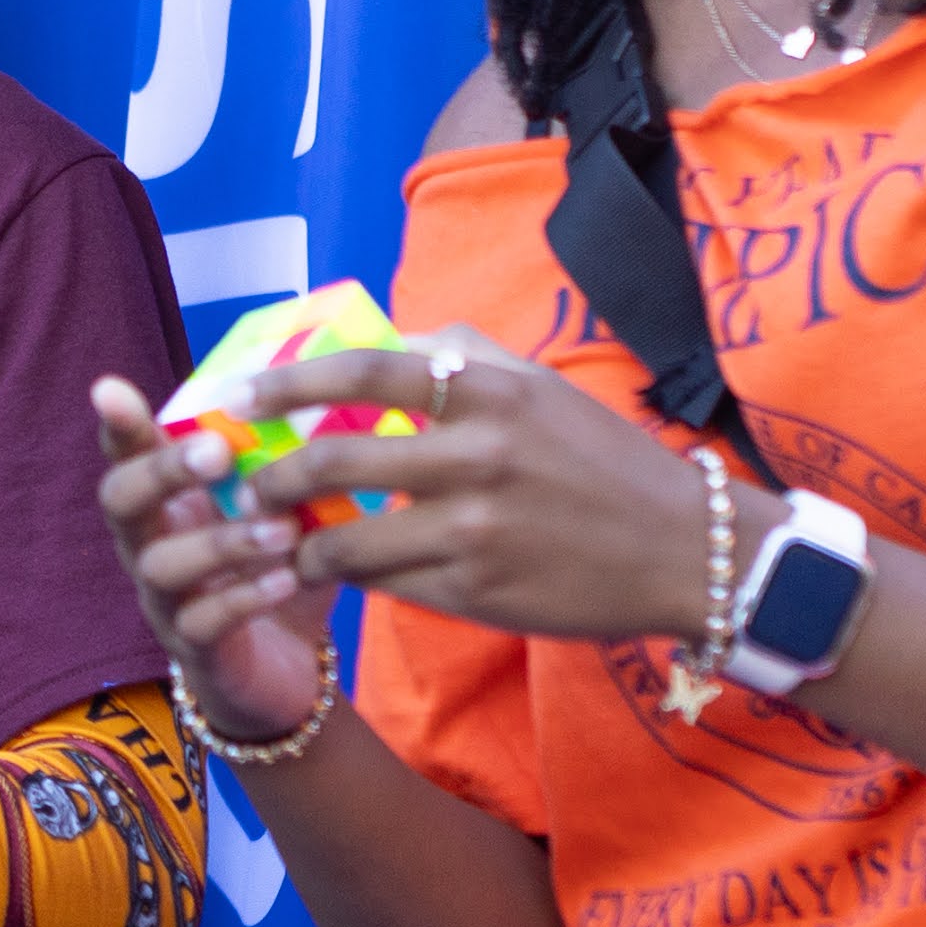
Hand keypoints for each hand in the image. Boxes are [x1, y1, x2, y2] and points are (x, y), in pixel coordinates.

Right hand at [93, 376, 341, 747]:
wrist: (286, 673)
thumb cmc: (279, 572)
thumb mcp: (290, 509)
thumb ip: (297, 464)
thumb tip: (339, 396)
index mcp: (167, 502)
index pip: (127, 454)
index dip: (117, 424)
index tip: (110, 387)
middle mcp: (150, 546)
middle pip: (120, 502)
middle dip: (161, 471)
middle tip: (217, 452)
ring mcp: (166, 601)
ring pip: (160, 566)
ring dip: (221, 541)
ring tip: (283, 530)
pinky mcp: (197, 652)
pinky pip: (203, 623)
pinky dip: (244, 598)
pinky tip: (286, 580)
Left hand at [244, 331, 769, 646]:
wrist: (685, 550)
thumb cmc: (604, 462)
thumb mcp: (541, 387)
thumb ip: (464, 354)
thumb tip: (388, 336)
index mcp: (490, 392)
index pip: (366, 371)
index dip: (289, 381)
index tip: (240, 393)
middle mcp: (478, 456)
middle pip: (335, 460)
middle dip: (272, 479)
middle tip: (247, 487)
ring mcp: (476, 529)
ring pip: (348, 541)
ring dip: (300, 546)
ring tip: (282, 545)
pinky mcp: (478, 590)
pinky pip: (388, 584)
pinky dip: (355, 579)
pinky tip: (343, 573)